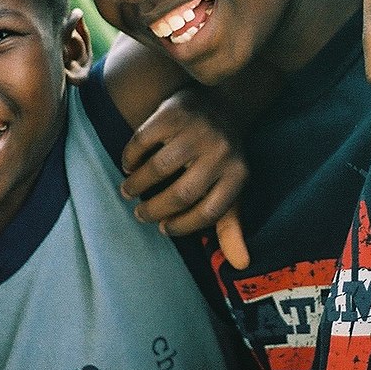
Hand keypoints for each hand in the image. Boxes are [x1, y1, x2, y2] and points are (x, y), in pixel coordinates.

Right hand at [120, 88, 249, 268]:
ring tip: (129, 191)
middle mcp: (221, 152)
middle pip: (182, 193)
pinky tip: (129, 165)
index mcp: (238, 175)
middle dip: (155, 209)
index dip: (183, 226)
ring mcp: (197, 130)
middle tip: (140, 213)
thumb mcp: (232, 190)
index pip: (209, 212)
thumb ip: (231, 227)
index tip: (165, 228)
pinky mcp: (174, 113)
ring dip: (138, 185)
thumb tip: (241, 266)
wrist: (224, 103)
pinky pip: (144, 140)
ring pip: (159, 168)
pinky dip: (131, 157)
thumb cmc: (223, 159)